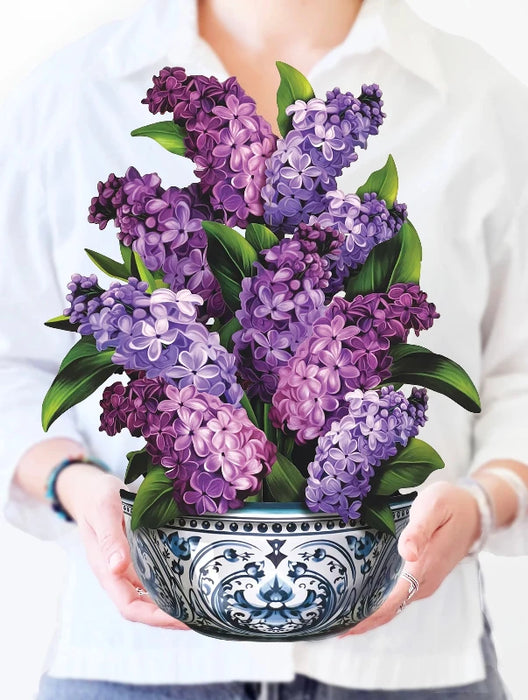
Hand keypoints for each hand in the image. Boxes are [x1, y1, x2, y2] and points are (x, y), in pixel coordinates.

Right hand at [57, 465, 188, 629]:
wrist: (90, 489)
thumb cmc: (96, 497)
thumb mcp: (103, 510)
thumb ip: (110, 538)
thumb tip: (117, 568)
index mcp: (106, 569)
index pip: (129, 606)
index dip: (155, 617)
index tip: (181, 619)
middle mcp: (117, 573)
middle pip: (143, 606)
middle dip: (170, 615)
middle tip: (201, 615)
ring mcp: (128, 565)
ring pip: (151, 593)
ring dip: (173, 602)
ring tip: (201, 603)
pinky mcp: (138, 555)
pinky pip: (155, 574)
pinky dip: (172, 581)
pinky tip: (191, 578)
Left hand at [341, 480, 480, 636]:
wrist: (474, 512)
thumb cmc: (451, 505)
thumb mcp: (434, 507)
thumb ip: (419, 530)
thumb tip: (406, 552)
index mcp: (424, 567)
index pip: (392, 603)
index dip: (367, 617)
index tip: (343, 626)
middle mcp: (424, 582)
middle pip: (389, 611)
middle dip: (360, 620)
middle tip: (328, 622)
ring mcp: (424, 582)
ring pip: (392, 607)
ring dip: (367, 614)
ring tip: (335, 616)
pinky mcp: (422, 577)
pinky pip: (397, 597)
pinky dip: (377, 605)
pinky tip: (358, 602)